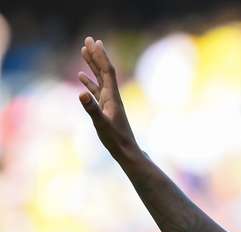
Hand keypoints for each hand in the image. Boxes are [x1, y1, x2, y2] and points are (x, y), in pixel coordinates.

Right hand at [78, 36, 138, 160]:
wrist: (126, 151)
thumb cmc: (115, 139)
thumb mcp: (101, 124)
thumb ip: (91, 109)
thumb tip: (81, 93)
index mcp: (112, 97)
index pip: (107, 71)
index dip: (101, 56)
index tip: (95, 42)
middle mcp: (112, 96)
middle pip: (104, 71)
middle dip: (96, 55)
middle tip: (89, 39)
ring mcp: (109, 102)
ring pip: (99, 78)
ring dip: (92, 65)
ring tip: (84, 51)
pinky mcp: (105, 108)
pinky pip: (96, 90)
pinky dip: (89, 81)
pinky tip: (82, 77)